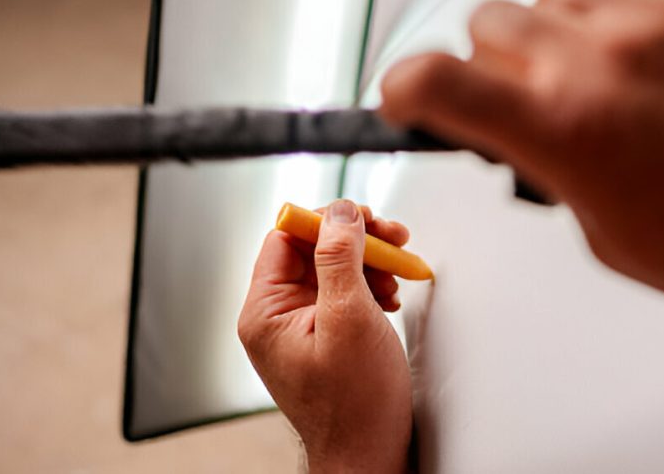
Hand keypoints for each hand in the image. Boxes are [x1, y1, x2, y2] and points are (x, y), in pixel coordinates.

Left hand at [238, 200, 411, 472]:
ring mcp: (302, 325)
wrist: (370, 453)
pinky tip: (390, 295)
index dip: (324, 221)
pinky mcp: (326, 333)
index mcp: (265, 312)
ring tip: (397, 271)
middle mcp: (278, 316)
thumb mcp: (349, 319)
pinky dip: (371, 285)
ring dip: (369, 261)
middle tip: (391, 235)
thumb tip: (337, 213)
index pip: (285, 238)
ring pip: (333, 267)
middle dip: (356, 239)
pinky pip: (344, 290)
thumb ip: (339, 260)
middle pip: (313, 248)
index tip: (361, 218)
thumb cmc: (355, 404)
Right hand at [380, 0, 663, 311]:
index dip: (401, 89)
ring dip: (545, 22)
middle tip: (517, 98)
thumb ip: (548, 172)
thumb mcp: (606, 237)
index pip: (432, 79)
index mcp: (562, 128)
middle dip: (486, 65)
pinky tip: (621, 26)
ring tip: (575, 60)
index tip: (407, 100)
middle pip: (486, 21)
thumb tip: (525, 138)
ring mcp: (648, 19)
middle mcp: (597, 59)